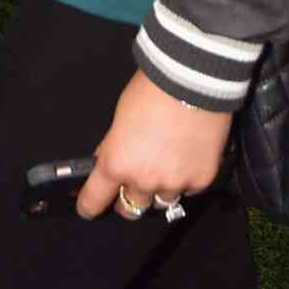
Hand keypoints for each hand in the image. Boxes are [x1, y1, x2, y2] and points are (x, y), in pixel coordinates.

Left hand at [76, 69, 232, 220]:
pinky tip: (187, 158)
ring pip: (161, 202)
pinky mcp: (201, 180)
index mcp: (116, 163)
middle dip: (128, 199)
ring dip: (159, 190)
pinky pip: (189, 190)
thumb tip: (108, 162)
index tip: (88, 208)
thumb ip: (113, 146)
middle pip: (131, 209)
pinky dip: (185, 179)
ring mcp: (174, 184)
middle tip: (132, 185)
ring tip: (165, 166)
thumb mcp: (120, 118)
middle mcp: (144, 181)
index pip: (94, 200)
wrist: (192, 79)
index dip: (89, 206)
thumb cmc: (149, 91)